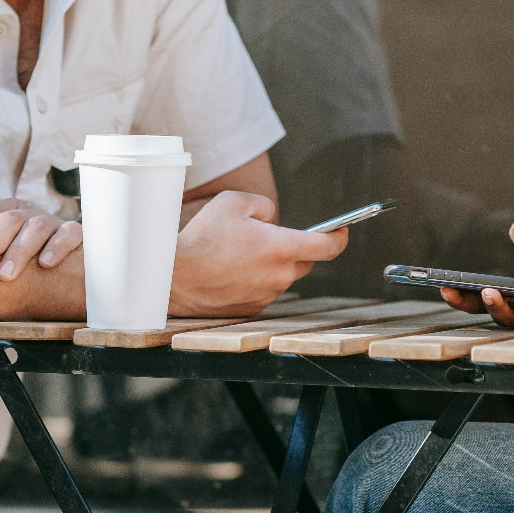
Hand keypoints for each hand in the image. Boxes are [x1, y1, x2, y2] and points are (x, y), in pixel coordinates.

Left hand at [0, 199, 82, 280]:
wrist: (64, 273)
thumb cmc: (20, 268)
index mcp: (8, 213)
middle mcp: (29, 214)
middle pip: (9, 219)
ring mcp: (53, 222)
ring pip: (36, 226)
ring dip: (18, 250)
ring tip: (4, 275)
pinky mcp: (75, 234)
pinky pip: (69, 234)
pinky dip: (57, 246)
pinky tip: (45, 264)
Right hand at [168, 191, 348, 316]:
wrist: (172, 277)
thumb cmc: (201, 237)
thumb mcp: (234, 202)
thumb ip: (265, 207)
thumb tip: (274, 221)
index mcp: (281, 248)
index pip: (328, 247)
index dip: (340, 237)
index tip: (341, 230)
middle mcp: (279, 276)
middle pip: (306, 262)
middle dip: (297, 248)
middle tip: (272, 237)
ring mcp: (266, 296)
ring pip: (283, 277)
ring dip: (273, 265)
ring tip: (241, 254)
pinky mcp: (251, 309)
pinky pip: (264, 291)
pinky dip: (256, 281)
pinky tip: (232, 272)